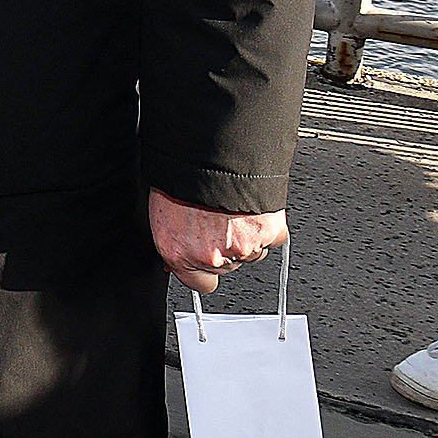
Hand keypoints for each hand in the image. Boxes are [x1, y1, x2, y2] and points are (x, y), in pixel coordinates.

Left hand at [149, 190, 285, 295]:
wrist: (213, 153)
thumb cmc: (184, 177)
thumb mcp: (163, 211)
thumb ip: (174, 239)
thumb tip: (177, 255)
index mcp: (181, 254)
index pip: (200, 284)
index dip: (204, 270)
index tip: (205, 260)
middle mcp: (212, 256)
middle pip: (228, 267)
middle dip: (225, 248)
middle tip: (219, 221)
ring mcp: (243, 247)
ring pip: (252, 253)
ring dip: (247, 237)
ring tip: (236, 211)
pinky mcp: (269, 233)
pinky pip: (273, 238)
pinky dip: (269, 226)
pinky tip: (256, 210)